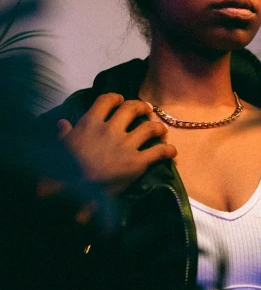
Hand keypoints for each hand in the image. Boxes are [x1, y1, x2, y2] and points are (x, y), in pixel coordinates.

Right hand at [57, 93, 176, 195]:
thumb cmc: (63, 170)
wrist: (71, 192)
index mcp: (90, 123)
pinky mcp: (137, 162)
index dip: (116, 98)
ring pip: (149, 127)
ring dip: (158, 127)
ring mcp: (126, 145)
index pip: (106, 100)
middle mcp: (111, 129)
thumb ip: (64, 134)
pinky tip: (171, 151)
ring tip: (160, 129)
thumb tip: (62, 123)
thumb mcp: (60, 148)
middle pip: (132, 108)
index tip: (120, 100)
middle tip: (147, 110)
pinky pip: (158, 151)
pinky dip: (168, 150)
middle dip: (142, 107)